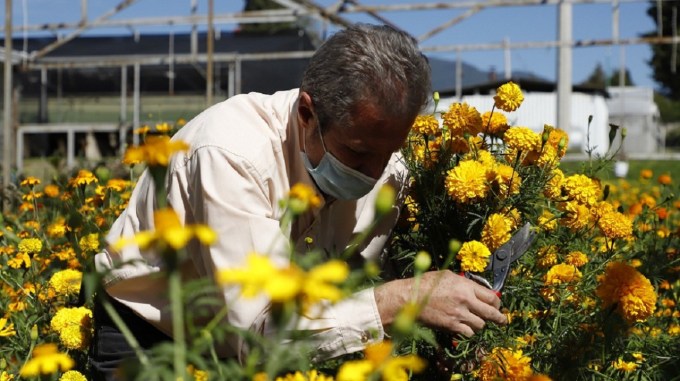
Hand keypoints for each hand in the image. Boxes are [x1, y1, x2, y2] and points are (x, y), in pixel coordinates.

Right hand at [374, 270, 506, 336]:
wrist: (410, 298)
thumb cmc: (426, 284)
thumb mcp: (447, 275)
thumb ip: (463, 282)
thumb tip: (475, 288)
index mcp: (465, 286)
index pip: (491, 297)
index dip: (496, 303)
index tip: (496, 305)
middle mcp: (466, 300)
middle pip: (491, 313)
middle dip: (499, 318)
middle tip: (501, 320)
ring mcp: (459, 314)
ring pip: (481, 324)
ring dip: (479, 324)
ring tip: (475, 321)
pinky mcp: (452, 326)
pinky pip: (469, 333)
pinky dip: (468, 331)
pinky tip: (464, 327)